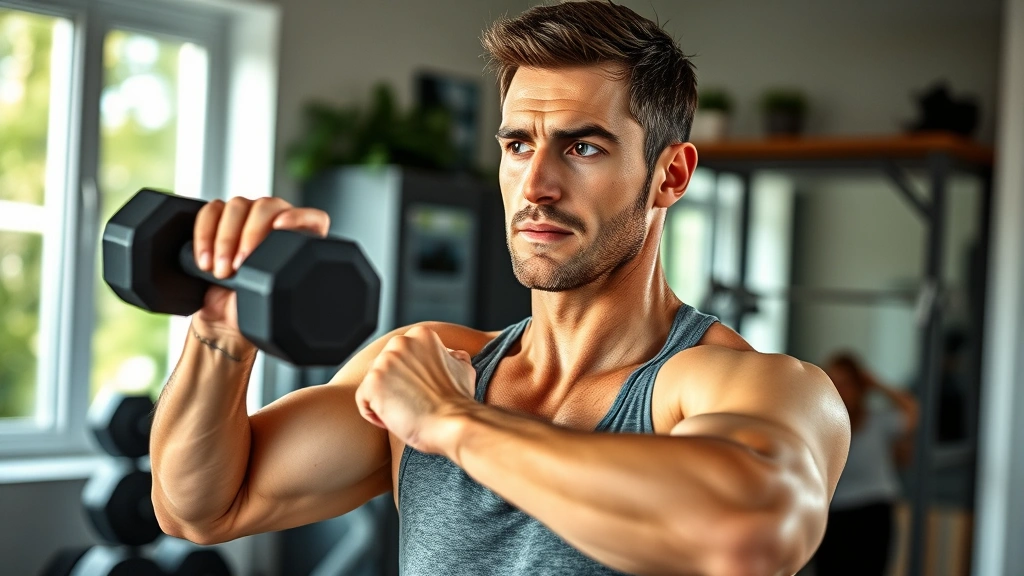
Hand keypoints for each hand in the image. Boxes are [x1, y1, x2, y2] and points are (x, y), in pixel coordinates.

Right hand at [190, 196, 329, 338]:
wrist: (225, 316)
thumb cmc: (254, 308)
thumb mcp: (272, 302)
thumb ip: (281, 285)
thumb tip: (280, 275)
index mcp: (301, 242)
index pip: (313, 219)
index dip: (300, 217)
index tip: (281, 226)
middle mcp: (276, 222)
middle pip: (268, 206)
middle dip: (250, 234)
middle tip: (239, 265)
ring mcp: (247, 216)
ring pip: (237, 206)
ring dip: (225, 239)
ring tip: (221, 271)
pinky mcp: (219, 218)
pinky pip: (211, 212)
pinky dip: (204, 235)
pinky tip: (205, 261)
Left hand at [355, 326, 476, 454]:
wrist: (454, 423)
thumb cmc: (459, 401)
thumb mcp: (463, 368)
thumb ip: (451, 357)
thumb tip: (453, 355)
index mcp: (421, 335)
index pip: (402, 356)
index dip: (410, 378)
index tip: (422, 392)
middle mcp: (400, 342)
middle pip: (385, 368)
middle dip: (395, 387)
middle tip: (413, 404)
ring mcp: (384, 362)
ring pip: (374, 384)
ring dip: (386, 400)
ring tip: (406, 413)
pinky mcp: (372, 383)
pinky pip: (364, 400)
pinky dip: (375, 414)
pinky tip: (395, 420)